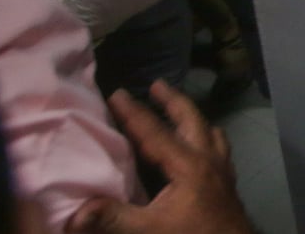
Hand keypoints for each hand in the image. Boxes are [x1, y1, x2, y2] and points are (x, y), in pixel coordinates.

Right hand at [67, 80, 254, 233]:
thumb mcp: (149, 231)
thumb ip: (114, 218)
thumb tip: (76, 213)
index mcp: (188, 165)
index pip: (155, 131)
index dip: (133, 112)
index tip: (117, 93)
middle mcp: (209, 159)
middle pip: (191, 119)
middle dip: (172, 100)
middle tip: (157, 84)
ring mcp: (223, 169)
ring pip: (209, 130)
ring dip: (192, 116)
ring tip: (179, 109)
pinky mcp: (228, 181)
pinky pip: (219, 146)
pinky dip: (207, 135)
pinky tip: (202, 143)